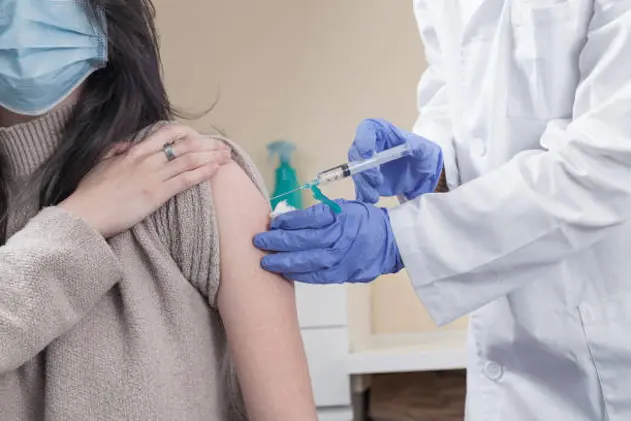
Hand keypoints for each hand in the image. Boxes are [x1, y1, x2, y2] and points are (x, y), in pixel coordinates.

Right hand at [59, 123, 231, 237]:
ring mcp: (153, 175)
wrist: (85, 212)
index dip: (188, 133)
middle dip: (208, 145)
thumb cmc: (91, 193)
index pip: (167, 133)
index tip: (200, 137)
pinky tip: (216, 170)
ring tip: (227, 157)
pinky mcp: (157, 193)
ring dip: (211, 156)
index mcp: (135, 151)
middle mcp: (147, 159)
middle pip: (185, 145)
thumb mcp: (100, 165)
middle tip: (223, 147)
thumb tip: (125, 146)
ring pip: (189, 160)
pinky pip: (186, 179)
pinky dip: (203, 172)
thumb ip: (115, 153)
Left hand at [253, 200, 402, 283]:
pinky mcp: (342, 273)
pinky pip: (317, 275)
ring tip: (266, 261)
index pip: (307, 218)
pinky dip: (300, 275)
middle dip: (278, 242)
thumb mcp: (342, 208)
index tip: (271, 222)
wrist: (390, 241)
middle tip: (258, 241)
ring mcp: (341, 258)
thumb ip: (318, 214)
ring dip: (284, 262)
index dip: (287, 221)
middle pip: (303, 240)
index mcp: (339, 216)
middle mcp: (339, 237)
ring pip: (308, 261)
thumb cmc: (363, 221)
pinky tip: (286, 272)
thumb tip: (287, 221)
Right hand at [349, 119, 442, 202]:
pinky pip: (361, 186)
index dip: (364, 140)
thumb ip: (419, 148)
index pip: (367, 129)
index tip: (368, 155)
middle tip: (376, 180)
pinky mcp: (368, 179)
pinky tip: (371, 199)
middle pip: (357, 153)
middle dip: (363, 168)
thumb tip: (410, 148)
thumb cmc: (424, 155)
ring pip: (357, 172)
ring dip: (363, 184)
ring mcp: (368, 164)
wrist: (424, 174)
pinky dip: (364, 193)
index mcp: (383, 132)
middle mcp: (371, 146)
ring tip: (374, 196)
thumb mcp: (426, 150)